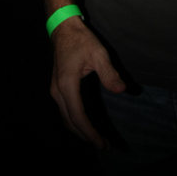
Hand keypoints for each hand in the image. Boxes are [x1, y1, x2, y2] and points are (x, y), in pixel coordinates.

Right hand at [50, 16, 125, 148]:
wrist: (63, 29)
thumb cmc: (81, 40)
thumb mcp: (99, 54)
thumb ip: (109, 73)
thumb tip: (121, 90)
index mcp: (67, 85)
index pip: (78, 117)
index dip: (90, 133)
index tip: (102, 144)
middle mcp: (58, 92)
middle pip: (70, 122)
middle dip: (86, 136)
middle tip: (104, 146)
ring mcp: (55, 91)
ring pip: (66, 118)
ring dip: (80, 131)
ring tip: (97, 139)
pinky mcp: (57, 88)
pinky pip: (65, 111)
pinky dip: (75, 122)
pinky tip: (85, 125)